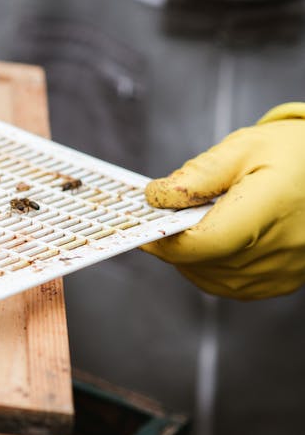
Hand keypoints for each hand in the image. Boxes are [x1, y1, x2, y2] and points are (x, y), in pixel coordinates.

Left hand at [142, 102, 304, 299]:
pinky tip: (214, 240)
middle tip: (170, 215)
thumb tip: (156, 198)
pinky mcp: (278, 283)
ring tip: (198, 222)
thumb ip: (194, 176)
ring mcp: (279, 272)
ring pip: (207, 277)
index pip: (201, 242)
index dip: (164, 237)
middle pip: (199, 261)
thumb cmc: (290, 155)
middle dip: (174, 240)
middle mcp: (277, 249)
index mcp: (266, 211)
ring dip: (190, 255)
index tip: (144, 223)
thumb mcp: (241, 149)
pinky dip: (209, 266)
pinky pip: (226, 285)